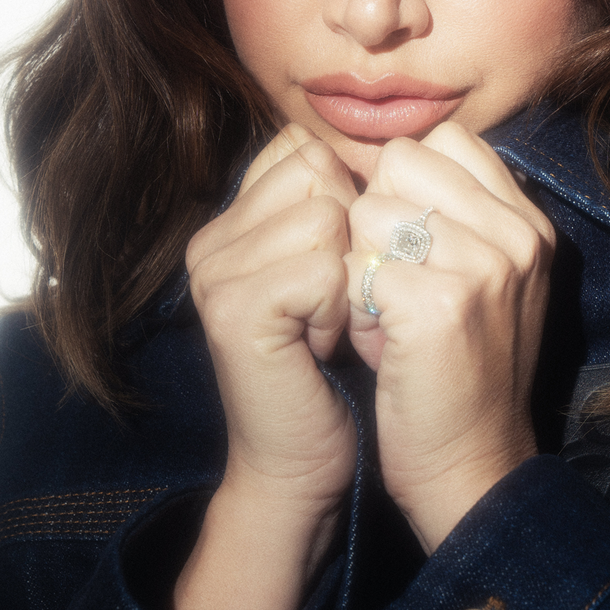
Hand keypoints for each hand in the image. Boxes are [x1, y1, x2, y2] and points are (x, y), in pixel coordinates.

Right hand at [174, 125, 358, 609]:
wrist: (305, 464)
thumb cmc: (342, 369)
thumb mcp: (342, 272)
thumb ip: (345, 205)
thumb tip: (395, 146)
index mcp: (236, 219)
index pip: (308, 147)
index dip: (353, 200)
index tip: (346, 270)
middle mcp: (214, 235)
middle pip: (320, 170)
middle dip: (355, 237)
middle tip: (339, 304)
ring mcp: (215, 269)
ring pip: (327, 214)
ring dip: (352, 276)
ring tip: (331, 326)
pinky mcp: (234, 307)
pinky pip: (323, 268)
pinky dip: (340, 310)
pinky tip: (320, 348)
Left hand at [344, 122, 553, 552]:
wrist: (474, 470)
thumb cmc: (460, 374)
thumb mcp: (484, 281)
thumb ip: (455, 213)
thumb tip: (380, 156)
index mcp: (528, 221)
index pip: (443, 139)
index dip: (401, 184)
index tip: (407, 245)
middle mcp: (516, 234)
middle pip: (398, 163)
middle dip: (377, 222)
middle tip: (397, 288)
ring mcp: (484, 266)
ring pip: (368, 211)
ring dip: (362, 268)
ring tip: (390, 319)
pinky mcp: (441, 305)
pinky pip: (356, 267)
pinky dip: (354, 312)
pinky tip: (381, 347)